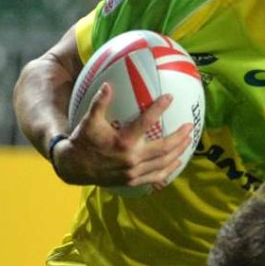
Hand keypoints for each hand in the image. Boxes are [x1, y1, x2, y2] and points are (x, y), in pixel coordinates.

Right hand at [54, 83, 192, 187]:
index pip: (146, 122)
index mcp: (123, 142)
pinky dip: (168, 170)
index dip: (159, 108)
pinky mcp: (132, 181)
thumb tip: (108, 84)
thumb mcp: (89, 121)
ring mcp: (133, 172)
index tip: (170, 97)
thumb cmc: (83, 140)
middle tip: (190, 127)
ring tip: (188, 142)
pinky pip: (155, 177)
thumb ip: (99, 103)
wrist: (74, 167)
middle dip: (179, 137)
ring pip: (163, 164)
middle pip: (164, 148)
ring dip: (178, 153)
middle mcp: (131, 159)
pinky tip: (176, 162)